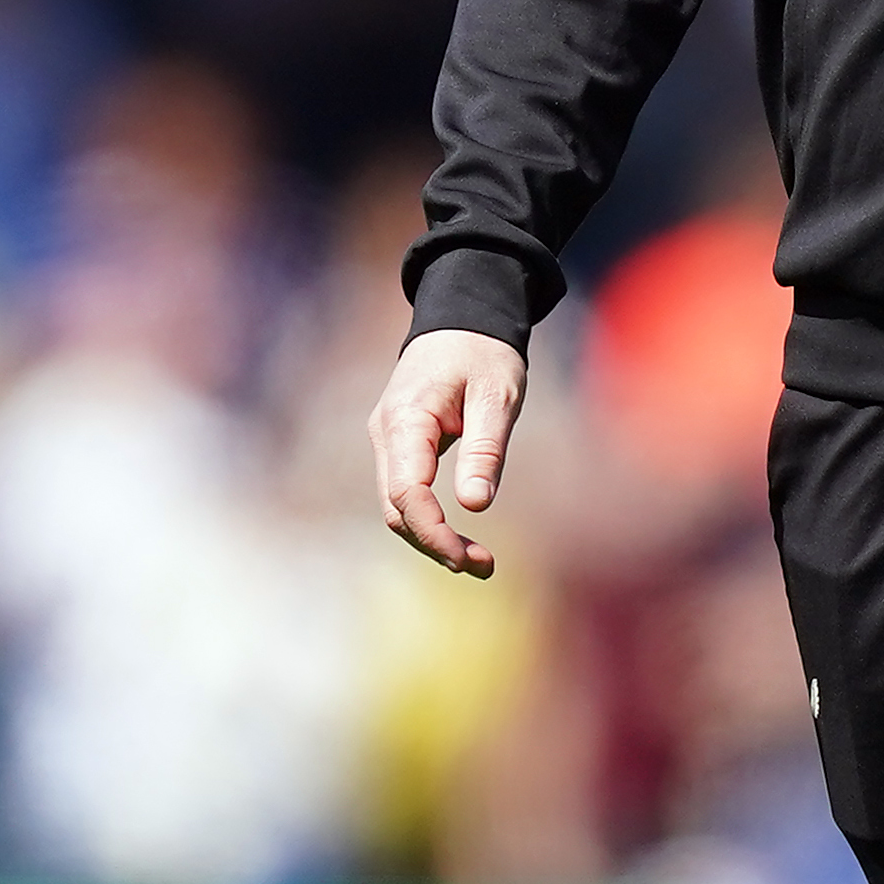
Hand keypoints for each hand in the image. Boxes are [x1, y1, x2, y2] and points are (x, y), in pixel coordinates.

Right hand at [369, 327, 528, 578]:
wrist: (462, 317)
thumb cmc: (484, 352)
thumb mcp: (497, 397)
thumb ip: (484, 449)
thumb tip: (475, 504)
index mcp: (406, 420)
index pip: (408, 494)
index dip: (434, 533)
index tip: (468, 558)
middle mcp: (386, 434)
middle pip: (397, 509)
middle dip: (435, 543)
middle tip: (485, 566)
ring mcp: (388, 440)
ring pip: (398, 505)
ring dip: (432, 536)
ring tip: (479, 560)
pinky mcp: (399, 445)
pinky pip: (406, 491)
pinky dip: (429, 518)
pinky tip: (459, 535)